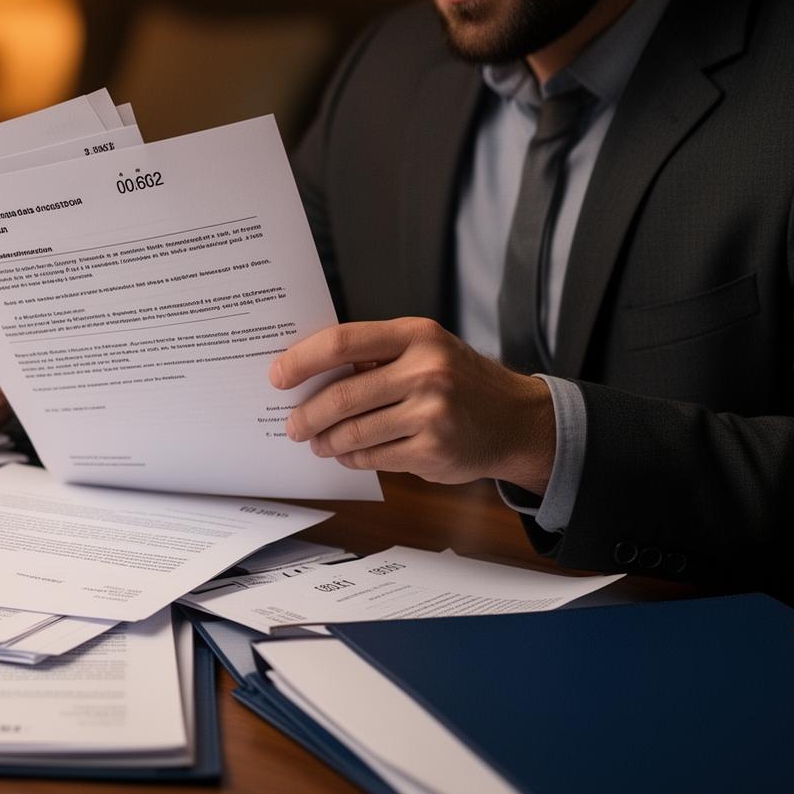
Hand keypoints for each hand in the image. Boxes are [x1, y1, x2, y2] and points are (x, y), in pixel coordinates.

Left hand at [270, 317, 555, 491]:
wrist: (515, 420)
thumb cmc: (459, 381)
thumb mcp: (426, 350)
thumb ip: (376, 356)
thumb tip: (309, 371)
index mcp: (416, 336)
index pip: (342, 342)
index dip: (302, 360)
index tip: (277, 375)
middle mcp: (425, 370)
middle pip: (342, 395)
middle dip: (307, 414)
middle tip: (292, 424)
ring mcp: (431, 413)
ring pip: (354, 432)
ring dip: (326, 441)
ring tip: (317, 442)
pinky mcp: (432, 450)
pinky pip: (373, 457)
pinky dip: (353, 458)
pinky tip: (348, 454)